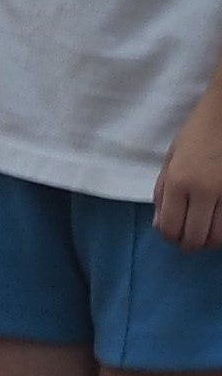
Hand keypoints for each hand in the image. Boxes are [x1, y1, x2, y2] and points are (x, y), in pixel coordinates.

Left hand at [162, 80, 221, 252]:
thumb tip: (160, 225)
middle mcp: (205, 190)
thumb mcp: (171, 158)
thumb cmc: (199, 132)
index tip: (173, 235)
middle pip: (196, 238)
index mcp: (180, 181)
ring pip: (220, 237)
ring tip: (207, 232)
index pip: (171, 228)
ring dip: (211, 240)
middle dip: (190, 244)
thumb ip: (163, 192)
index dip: (170, 238)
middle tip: (191, 239)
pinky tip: (220, 221)